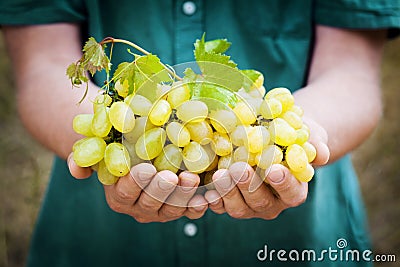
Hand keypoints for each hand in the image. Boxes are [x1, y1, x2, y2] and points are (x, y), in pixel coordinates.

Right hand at [67, 154, 207, 222]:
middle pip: (150, 203)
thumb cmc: (119, 147)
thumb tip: (76, 171)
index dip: (135, 183)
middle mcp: (139, 207)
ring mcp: (160, 210)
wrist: (137, 153)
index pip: (125, 192)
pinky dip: (197, 206)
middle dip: (161, 190)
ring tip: (192, 180)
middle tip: (171, 177)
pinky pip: (188, 212)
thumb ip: (85, 157)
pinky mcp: (177, 208)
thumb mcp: (99, 147)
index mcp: (118, 195)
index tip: (146, 168)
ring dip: (182, 196)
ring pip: (171, 209)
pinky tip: (205, 197)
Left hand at [204, 117, 329, 218]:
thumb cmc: (291, 136)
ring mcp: (249, 205)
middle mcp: (272, 203)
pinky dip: (212, 199)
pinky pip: (219, 206)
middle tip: (238, 169)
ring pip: (238, 208)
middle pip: (261, 202)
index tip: (274, 170)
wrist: (270, 137)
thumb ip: (314, 143)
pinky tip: (204, 188)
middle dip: (248, 186)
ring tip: (219, 174)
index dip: (283, 183)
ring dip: (227, 193)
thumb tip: (320, 152)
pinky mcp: (229, 201)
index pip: (291, 192)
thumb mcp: (307, 134)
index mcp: (293, 190)